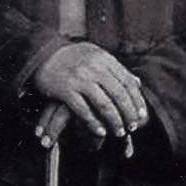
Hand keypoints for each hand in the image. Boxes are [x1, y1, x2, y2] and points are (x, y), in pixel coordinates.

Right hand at [32, 42, 147, 141]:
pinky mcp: (66, 90)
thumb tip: (137, 82)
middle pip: (119, 95)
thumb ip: (116, 69)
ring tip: (120, 133)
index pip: (127, 82)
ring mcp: (80, 79)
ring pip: (104, 104)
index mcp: (105, 59)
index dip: (137, 100)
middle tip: (133, 127)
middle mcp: (95, 68)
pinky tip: (101, 132)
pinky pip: (83, 110)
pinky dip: (93, 123)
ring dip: (114, 121)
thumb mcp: (96, 56)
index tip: (142, 115)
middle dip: (128, 113)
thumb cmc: (72, 56)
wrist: (42, 52)